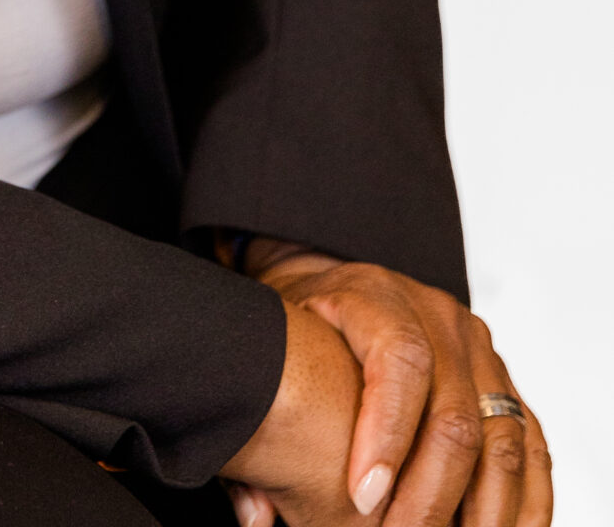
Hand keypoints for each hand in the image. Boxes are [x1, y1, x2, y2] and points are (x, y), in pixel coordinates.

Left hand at [227, 240, 550, 526]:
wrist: (333, 281)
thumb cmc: (301, 321)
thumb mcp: (268, 346)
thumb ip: (259, 422)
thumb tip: (253, 515)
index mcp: (375, 294)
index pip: (399, 358)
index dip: (386, 432)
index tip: (361, 497)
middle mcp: (438, 316)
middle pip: (454, 413)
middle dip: (429, 496)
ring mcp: (478, 349)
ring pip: (501, 438)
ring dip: (482, 510)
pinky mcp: (503, 382)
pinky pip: (531, 445)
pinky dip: (524, 502)